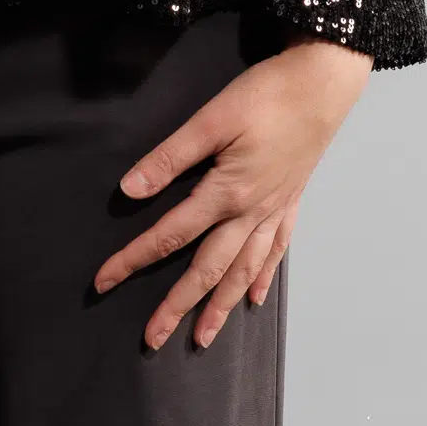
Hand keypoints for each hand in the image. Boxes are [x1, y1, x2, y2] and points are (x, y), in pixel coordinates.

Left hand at [92, 30, 371, 350]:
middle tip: (152, 340)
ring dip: (221, 306)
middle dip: (177, 305)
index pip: (169, 235)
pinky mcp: (291, 202)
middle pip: (207, 269)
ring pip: (242, 271)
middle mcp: (251, 213)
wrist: (322, 85)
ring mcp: (274, 211)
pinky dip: (261, 278)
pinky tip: (253, 298)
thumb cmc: (265, 96)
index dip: (133, 259)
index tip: (104, 281)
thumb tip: (129, 190)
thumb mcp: (212, 119)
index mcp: (226, 193)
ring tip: (202, 338)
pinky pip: (274, 252)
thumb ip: (170, 157)